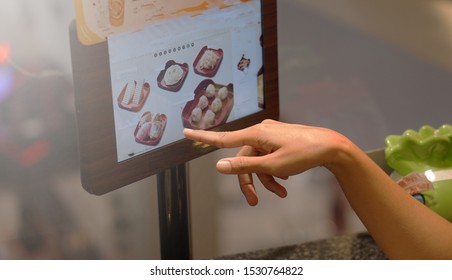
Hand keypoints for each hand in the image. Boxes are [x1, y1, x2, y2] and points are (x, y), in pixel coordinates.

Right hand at [183, 119, 347, 204]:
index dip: (203, 137)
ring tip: (281, 192)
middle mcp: (260, 131)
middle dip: (249, 181)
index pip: (223, 138)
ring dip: (266, 179)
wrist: (331, 147)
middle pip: (243, 159)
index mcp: (256, 134)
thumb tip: (219, 165)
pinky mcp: (278, 140)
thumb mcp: (273, 164)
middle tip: (252, 202)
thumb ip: (244, 165)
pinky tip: (286, 179)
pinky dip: (273, 171)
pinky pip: (268, 157)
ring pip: (257, 161)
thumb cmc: (304, 153)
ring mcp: (270, 135)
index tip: (185, 132)